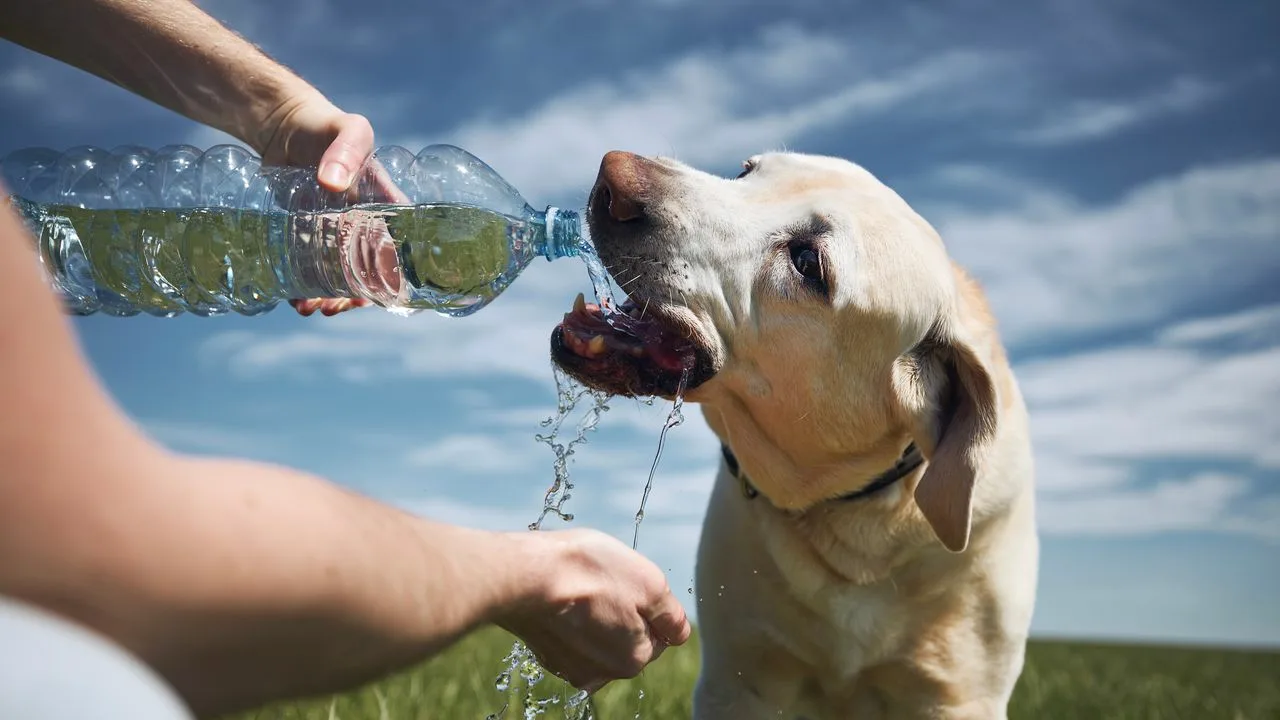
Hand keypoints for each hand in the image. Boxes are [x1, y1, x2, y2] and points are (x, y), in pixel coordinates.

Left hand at [256, 92, 406, 316]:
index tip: (373, 296)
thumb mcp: (347, 131)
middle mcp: (364, 226)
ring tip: (308, 309)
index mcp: (386, 208)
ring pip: (338, 276)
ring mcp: (334, 233)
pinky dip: (302, 287)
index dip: (390, 278)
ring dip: (327, 297)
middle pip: (368, 272)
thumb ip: (346, 151)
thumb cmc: (326, 126)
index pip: (398, 250)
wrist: (283, 126)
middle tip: (332, 307)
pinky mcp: (307, 235)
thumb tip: (334, 185)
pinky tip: (293, 298)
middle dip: (352, 296)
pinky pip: (310, 267)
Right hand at [498, 528, 691, 693]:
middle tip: (601, 583)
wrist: (524, 575)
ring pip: (599, 638)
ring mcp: (570, 668)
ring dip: (595, 616)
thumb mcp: (649, 582)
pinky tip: (560, 599)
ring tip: (579, 589)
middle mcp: (604, 673)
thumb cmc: (589, 571)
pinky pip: (570, 638)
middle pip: (628, 637)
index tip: (626, 583)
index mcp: (634, 659)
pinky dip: (569, 620)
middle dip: (621, 612)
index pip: (659, 633)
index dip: (647, 603)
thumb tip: (681, 632)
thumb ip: (671, 614)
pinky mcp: (546, 656)